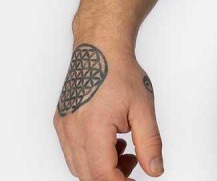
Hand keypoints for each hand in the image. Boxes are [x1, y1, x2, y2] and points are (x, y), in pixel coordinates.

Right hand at [52, 34, 163, 178]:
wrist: (100, 49)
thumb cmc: (120, 72)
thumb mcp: (143, 107)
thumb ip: (149, 142)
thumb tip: (154, 170)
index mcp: (92, 128)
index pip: (102, 174)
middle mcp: (72, 131)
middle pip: (88, 175)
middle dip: (112, 177)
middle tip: (133, 162)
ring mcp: (63, 128)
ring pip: (78, 166)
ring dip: (101, 167)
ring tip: (123, 147)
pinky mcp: (61, 123)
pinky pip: (73, 152)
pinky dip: (91, 156)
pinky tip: (110, 140)